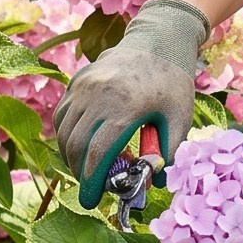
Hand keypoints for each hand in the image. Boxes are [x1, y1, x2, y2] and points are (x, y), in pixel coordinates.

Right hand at [53, 0, 208, 209]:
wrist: (159, 40)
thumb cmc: (173, 83)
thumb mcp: (179, 119)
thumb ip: (167, 153)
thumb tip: (152, 183)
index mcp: (126, 106)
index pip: (98, 153)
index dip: (91, 181)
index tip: (91, 201)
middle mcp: (99, 94)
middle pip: (76, 145)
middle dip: (79, 173)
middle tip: (89, 188)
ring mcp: (84, 85)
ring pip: (64, 131)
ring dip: (70, 156)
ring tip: (85, 169)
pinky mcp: (77, 81)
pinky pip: (62, 115)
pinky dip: (66, 135)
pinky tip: (79, 146)